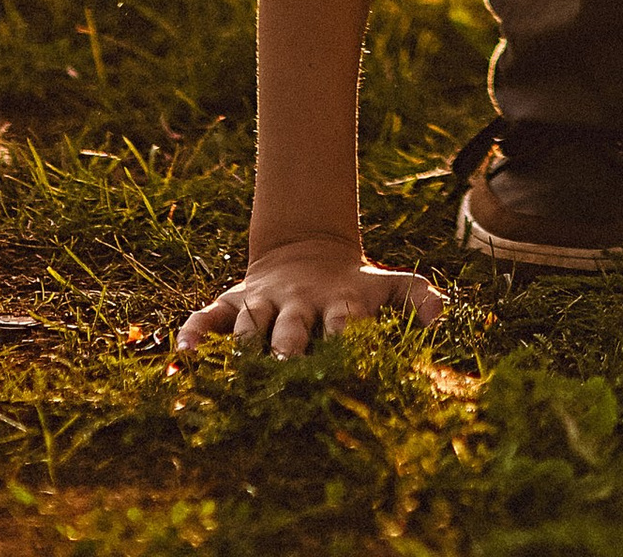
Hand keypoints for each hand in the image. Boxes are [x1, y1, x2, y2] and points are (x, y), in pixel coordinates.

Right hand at [178, 238, 444, 360]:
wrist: (309, 251)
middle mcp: (299, 302)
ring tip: (229, 371)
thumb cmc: (355, 286)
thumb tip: (441, 322)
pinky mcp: (235, 301)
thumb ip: (419, 298)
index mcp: (339, 302)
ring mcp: (265, 301)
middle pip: (292, 327)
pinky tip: (181, 356)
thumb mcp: (391, 286)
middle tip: (282, 371)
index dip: (346, 339)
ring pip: (250, 323)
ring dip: (241, 346)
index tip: (348, 362)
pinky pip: (208, 316)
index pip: (344, 322)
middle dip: (288, 348)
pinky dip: (194, 333)